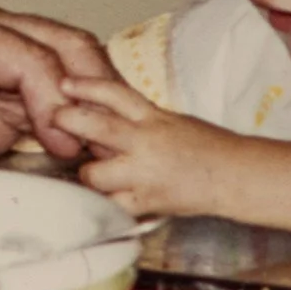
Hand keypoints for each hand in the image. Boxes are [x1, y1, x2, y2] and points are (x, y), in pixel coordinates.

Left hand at [0, 0, 115, 170]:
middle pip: (63, 44)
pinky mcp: (13, 83)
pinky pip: (65, 87)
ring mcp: (1, 53)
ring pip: (74, 61)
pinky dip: (86, 111)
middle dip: (93, 91)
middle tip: (105, 144)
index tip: (66, 143)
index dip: (55, 99)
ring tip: (108, 145)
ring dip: (97, 99)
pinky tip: (96, 143)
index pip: (27, 54)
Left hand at [54, 75, 234, 216]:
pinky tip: (104, 202)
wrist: (234, 176)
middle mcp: (146, 141)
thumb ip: (138, 120)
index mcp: (154, 117)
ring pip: (95, 173)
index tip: (65, 84)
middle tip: (56, 121)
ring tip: (91, 174)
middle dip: (69, 122)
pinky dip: (105, 204)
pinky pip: (112, 206)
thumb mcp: (171, 121)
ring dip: (87, 174)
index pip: (115, 93)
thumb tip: (101, 119)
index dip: (86, 86)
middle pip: (97, 126)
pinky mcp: (147, 202)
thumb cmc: (206, 147)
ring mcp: (144, 174)